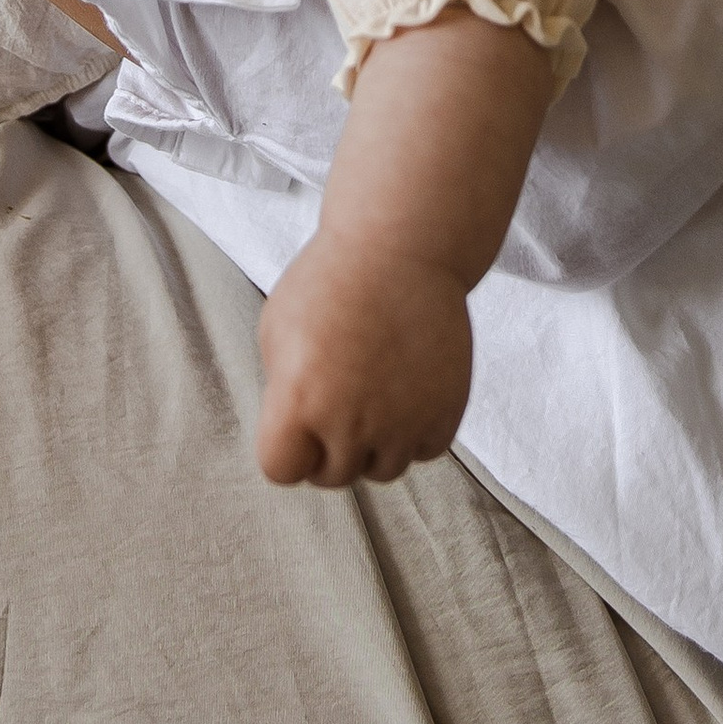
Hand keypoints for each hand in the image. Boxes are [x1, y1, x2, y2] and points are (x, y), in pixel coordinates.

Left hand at [256, 227, 474, 487]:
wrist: (403, 247)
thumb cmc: (332, 279)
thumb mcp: (278, 329)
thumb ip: (283, 392)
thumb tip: (297, 429)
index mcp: (298, 402)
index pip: (282, 470)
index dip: (287, 446)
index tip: (296, 418)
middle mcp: (350, 423)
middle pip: (333, 476)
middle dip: (329, 445)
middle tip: (338, 396)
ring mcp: (402, 422)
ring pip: (382, 470)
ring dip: (374, 443)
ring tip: (373, 391)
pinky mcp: (445, 413)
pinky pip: (423, 451)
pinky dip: (415, 431)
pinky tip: (406, 389)